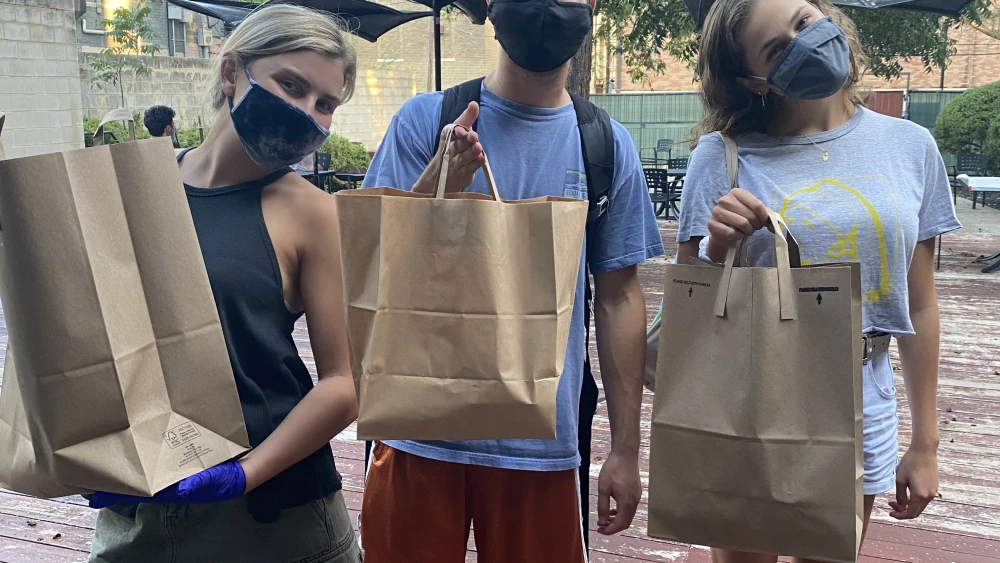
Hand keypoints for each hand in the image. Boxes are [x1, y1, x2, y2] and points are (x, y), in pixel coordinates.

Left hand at [88, 460, 246, 508]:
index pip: (134, 493)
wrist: (242, 470)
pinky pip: (154, 459)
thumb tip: (179, 487)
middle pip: (132, 482)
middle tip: (88, 472)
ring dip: (125, 466)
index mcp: (169, 489)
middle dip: (112, 478)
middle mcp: (164, 481)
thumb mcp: (214, 482)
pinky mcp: (177, 460)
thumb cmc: (226, 479)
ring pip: (141, 470)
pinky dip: (141, 456)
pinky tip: (134, 449)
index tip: (91, 494)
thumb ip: (198, 484)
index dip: (113, 494)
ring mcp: (169, 471)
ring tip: (105, 458)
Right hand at [413, 102, 484, 193]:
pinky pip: (469, 169)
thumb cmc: (454, 147)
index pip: (450, 133)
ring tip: (478, 147)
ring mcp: (456, 164)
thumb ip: (467, 118)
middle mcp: (450, 151)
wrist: (444, 174)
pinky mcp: (463, 174)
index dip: (457, 131)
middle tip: (473, 136)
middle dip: (466, 140)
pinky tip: (481, 159)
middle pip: (458, 145)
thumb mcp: (459, 131)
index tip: (461, 130)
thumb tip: (474, 103)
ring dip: (471, 152)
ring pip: (464, 157)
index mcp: (448, 138)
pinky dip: (475, 164)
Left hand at [596, 447, 641, 535]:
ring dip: (617, 519)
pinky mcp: (637, 492)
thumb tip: (602, 521)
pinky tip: (613, 508)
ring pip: (629, 515)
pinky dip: (622, 512)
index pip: (620, 524)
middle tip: (601, 525)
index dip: (609, 530)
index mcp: (626, 502)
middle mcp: (634, 502)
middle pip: (626, 523)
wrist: (625, 454)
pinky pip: (630, 508)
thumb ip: (603, 506)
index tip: (599, 530)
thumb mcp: (603, 488)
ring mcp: (637, 496)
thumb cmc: (613, 468)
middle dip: (613, 527)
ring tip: (605, 517)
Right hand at [706, 188, 770, 258]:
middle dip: (756, 225)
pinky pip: (732, 233)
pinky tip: (736, 234)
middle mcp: (724, 199)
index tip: (765, 222)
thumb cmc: (741, 219)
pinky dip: (738, 236)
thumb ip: (766, 215)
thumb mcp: (753, 213)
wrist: (723, 232)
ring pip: (742, 224)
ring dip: (748, 231)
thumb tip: (774, 226)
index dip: (764, 216)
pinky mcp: (712, 224)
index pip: (757, 204)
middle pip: (750, 215)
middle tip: (754, 227)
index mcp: (736, 192)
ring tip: (746, 231)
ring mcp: (716, 211)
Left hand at [889, 445, 938, 518]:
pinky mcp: (934, 486)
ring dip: (908, 505)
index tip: (890, 513)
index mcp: (920, 495)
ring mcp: (934, 491)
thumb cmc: (910, 463)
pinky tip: (906, 492)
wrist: (924, 451)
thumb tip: (900, 506)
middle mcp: (929, 496)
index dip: (900, 516)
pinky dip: (914, 500)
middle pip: (916, 511)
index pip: (911, 513)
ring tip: (896, 498)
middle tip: (890, 503)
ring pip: (920, 505)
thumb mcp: (900, 479)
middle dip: (902, 510)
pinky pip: (924, 498)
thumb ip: (900, 495)